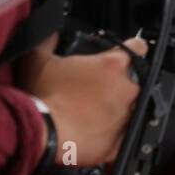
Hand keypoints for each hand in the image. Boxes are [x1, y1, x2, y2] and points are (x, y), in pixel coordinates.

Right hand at [20, 38, 147, 166]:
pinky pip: (121, 135)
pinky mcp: (121, 141)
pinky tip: (92, 131)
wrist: (41, 133)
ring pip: (128, 109)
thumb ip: (48, 40)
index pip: (137, 47)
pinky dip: (110, 133)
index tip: (126, 53)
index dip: (131, 48)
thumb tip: (51, 34)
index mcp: (112, 65)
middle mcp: (126, 89)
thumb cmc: (42, 97)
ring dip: (113, 109)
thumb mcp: (38, 59)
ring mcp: (127, 116)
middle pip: (131, 81)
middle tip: (93, 90)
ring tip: (88, 113)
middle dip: (116, 84)